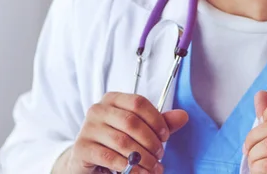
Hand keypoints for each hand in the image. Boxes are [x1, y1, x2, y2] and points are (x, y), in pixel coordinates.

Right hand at [55, 92, 188, 173]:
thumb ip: (160, 123)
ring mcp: (88, 128)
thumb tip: (183, 116)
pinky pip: (111, 157)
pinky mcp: (82, 147)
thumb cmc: (116, 141)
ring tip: (154, 167)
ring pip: (123, 141)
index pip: (138, 102)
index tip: (166, 136)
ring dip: (143, 158)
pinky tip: (140, 172)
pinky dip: (130, 167)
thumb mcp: (140, 130)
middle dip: (151, 141)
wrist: (88, 159)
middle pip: (131, 122)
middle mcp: (98, 109)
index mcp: (112, 99)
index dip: (156, 119)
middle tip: (160, 154)